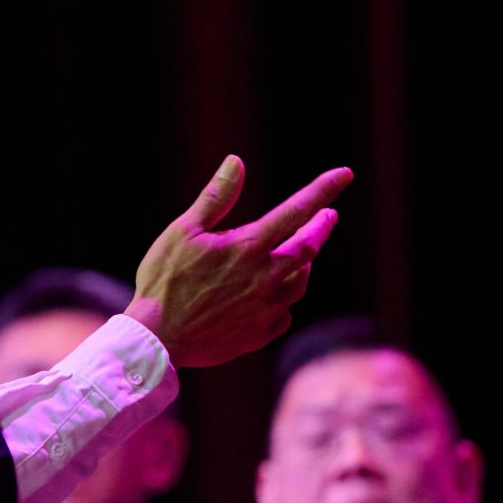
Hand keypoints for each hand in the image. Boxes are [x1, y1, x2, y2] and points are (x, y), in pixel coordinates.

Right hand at [124, 157, 351, 367]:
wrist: (157, 340)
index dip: (322, 189)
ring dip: (303, 264)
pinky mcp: (260, 334)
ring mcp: (266, 309)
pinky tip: (271, 297)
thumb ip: (215, 197)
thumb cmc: (164, 282)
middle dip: (321, 227)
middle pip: (308, 247)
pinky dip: (282, 301)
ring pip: (299, 282)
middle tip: (328, 216)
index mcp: (248, 247)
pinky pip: (283, 314)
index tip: (344, 175)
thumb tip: (237, 162)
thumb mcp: (182, 232)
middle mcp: (266, 277)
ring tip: (301, 257)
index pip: (296, 211)